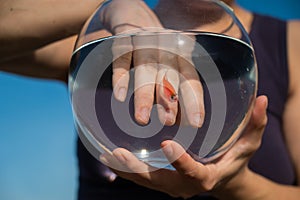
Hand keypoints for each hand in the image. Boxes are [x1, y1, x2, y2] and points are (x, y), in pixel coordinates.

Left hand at [99, 95, 267, 198]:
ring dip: (125, 169)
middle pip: (159, 180)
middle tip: (119, 153)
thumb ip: (254, 124)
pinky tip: (109, 157)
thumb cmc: (234, 160)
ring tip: (106, 154)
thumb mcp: (247, 144)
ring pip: (145, 181)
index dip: (181, 160)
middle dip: (138, 169)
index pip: (194, 172)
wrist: (223, 179)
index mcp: (206, 176)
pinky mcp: (162, 182)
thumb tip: (262, 99)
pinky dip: (125, 170)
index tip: (167, 144)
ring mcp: (171, 186)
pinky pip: (141, 178)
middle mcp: (184, 185)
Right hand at [100, 0, 204, 126]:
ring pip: (146, 70)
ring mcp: (144, 44)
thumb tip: (179, 120)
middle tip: (168, 122)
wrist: (134, 15)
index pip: (190, 79)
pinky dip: (121, 76)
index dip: (194, 101)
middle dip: (169, 100)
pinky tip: (120, 96)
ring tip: (142, 119)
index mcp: (180, 55)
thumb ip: (174, 86)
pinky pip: (121, 59)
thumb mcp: (169, 63)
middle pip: (169, 77)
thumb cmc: (156, 50)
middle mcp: (165, 49)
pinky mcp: (124, 40)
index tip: (196, 123)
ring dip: (144, 95)